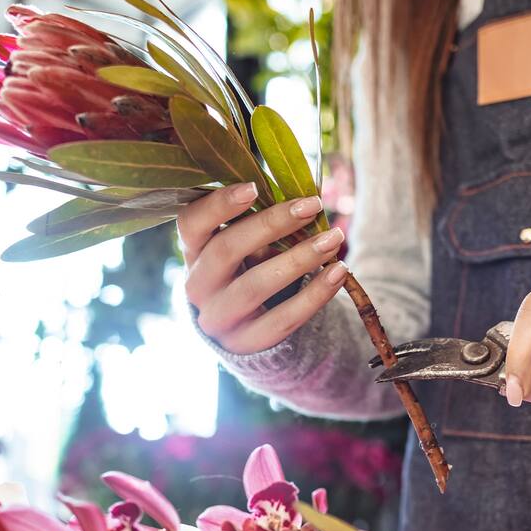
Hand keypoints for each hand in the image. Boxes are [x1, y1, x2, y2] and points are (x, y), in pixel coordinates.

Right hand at [177, 182, 347, 354]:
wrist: (247, 328)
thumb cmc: (250, 270)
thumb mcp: (246, 247)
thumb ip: (261, 226)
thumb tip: (301, 199)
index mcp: (194, 252)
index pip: (191, 223)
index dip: (218, 205)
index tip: (254, 187)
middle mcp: (198, 286)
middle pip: (226, 250)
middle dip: (272, 224)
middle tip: (312, 205)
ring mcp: (218, 318)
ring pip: (255, 285)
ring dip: (299, 258)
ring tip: (334, 238)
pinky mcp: (245, 343)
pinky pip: (282, 319)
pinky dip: (315, 294)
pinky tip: (339, 272)